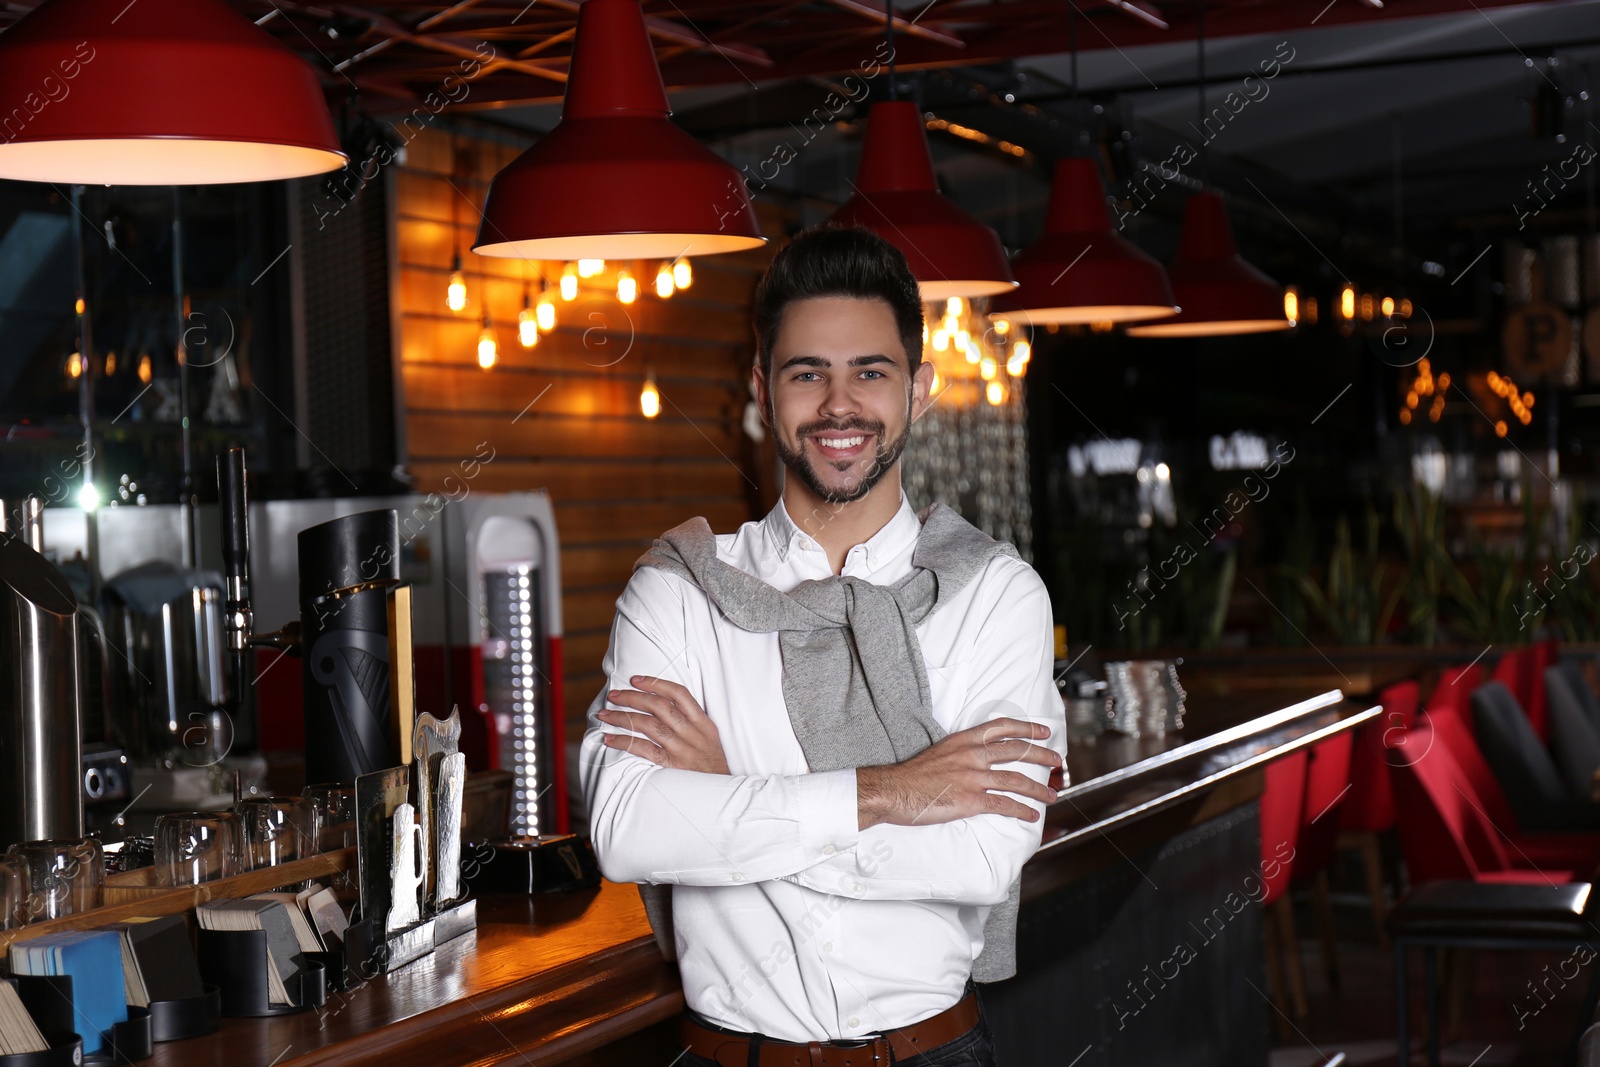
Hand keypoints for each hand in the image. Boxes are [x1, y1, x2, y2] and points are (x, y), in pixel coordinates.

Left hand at [597, 675, 730, 774]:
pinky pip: (644, 750)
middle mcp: (693, 733)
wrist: (723, 793)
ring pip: (648, 725)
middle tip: (613, 695)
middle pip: (659, 706)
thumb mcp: (710, 738)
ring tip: (605, 714)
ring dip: (623, 718)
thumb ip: (691, 722)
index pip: (678, 694)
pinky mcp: (672, 767)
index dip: (655, 683)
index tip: (635, 679)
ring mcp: (682, 750)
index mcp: (703, 722)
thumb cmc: (712, 765)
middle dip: (632, 697)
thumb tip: (661, 706)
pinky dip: (625, 742)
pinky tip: (610, 739)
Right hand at [856, 718, 1060, 830]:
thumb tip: (977, 759)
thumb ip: (961, 753)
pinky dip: (1021, 810)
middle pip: (1016, 751)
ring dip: (1037, 788)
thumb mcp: (939, 752)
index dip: (1027, 728)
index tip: (1043, 732)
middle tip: (1057, 760)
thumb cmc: (911, 775)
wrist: (893, 790)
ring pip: (1016, 780)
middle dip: (1041, 755)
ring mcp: (972, 778)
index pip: (1002, 728)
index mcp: (963, 740)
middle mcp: (972, 755)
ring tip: (1051, 794)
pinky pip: (1004, 805)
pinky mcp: (970, 800)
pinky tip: (1031, 815)